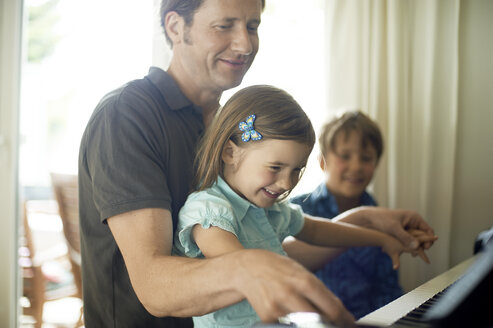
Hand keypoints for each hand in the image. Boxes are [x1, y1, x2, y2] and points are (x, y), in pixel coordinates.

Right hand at [234, 249, 355, 327]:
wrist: (245, 267)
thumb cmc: (277, 267)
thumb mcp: (300, 271)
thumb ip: (319, 290)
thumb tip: (340, 311)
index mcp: (303, 280)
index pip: (331, 308)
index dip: (343, 318)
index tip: (348, 322)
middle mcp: (290, 294)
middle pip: (320, 321)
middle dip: (330, 324)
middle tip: (334, 323)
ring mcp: (277, 307)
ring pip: (303, 325)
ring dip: (311, 323)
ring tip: (312, 316)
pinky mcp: (266, 317)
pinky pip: (287, 325)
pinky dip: (293, 323)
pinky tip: (292, 314)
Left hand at [360, 207, 437, 262]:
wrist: (369, 218)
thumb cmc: (381, 219)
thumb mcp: (394, 228)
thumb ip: (405, 237)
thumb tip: (417, 246)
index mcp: (414, 218)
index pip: (428, 230)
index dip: (429, 239)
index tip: (426, 248)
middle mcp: (412, 222)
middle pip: (423, 236)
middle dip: (420, 246)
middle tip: (415, 254)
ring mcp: (407, 228)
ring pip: (415, 240)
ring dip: (412, 248)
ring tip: (410, 255)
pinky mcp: (401, 233)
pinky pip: (407, 241)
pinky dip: (405, 247)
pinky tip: (400, 252)